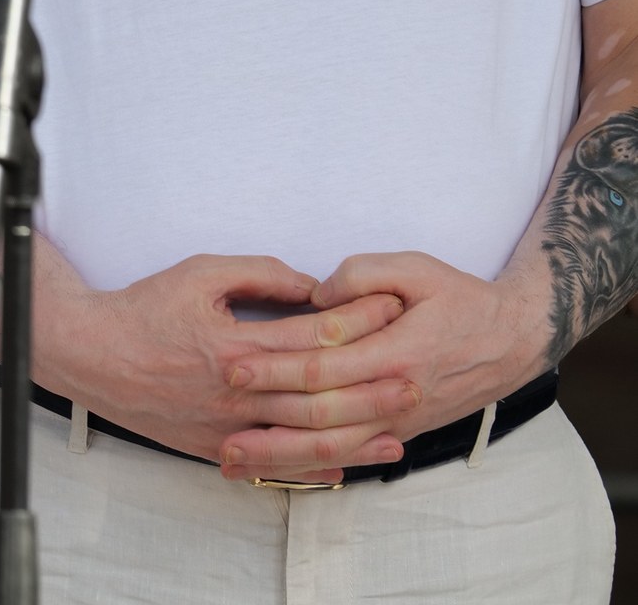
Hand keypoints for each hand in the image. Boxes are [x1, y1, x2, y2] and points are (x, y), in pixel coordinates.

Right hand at [45, 254, 414, 482]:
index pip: (316, 335)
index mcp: (237, 345)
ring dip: (357, 433)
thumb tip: (309, 286)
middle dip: (375, 383)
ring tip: (399, 427)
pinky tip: (345, 463)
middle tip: (418, 372)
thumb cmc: (142, 309)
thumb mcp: (197, 273)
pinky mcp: (215, 447)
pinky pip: (275, 463)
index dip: (360, 319)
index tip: (393, 307)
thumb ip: (257, 275)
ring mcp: (228, 425)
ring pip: (306, 437)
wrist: (89, 353)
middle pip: (323, 394)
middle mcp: (238, 392)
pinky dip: (313, 466)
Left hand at [212, 251, 548, 476]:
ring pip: (336, 446)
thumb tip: (316, 293)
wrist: (515, 339)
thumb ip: (364, 275)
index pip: (324, 367)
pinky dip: (316, 462)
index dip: (275, 369)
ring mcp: (402, 418)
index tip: (230, 365)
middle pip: (323, 417)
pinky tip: (279, 465)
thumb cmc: (461, 298)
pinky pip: (354, 451)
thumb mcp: (417, 268)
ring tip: (233, 458)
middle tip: (217, 423)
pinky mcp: (403, 428)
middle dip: (266, 421)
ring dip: (283, 455)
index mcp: (397, 352)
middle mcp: (399, 395)